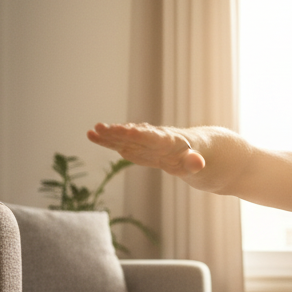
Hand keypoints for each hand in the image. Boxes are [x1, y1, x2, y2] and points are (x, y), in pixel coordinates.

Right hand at [86, 122, 204, 176]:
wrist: (187, 148)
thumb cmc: (193, 155)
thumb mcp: (196, 162)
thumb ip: (194, 162)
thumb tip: (199, 163)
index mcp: (168, 140)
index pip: (152, 137)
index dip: (140, 134)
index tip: (127, 130)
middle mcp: (152, 137)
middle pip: (134, 134)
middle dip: (119, 132)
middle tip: (102, 127)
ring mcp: (142, 141)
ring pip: (123, 137)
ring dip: (108, 135)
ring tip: (92, 131)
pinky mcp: (135, 147)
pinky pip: (119, 143)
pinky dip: (107, 141)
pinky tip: (93, 136)